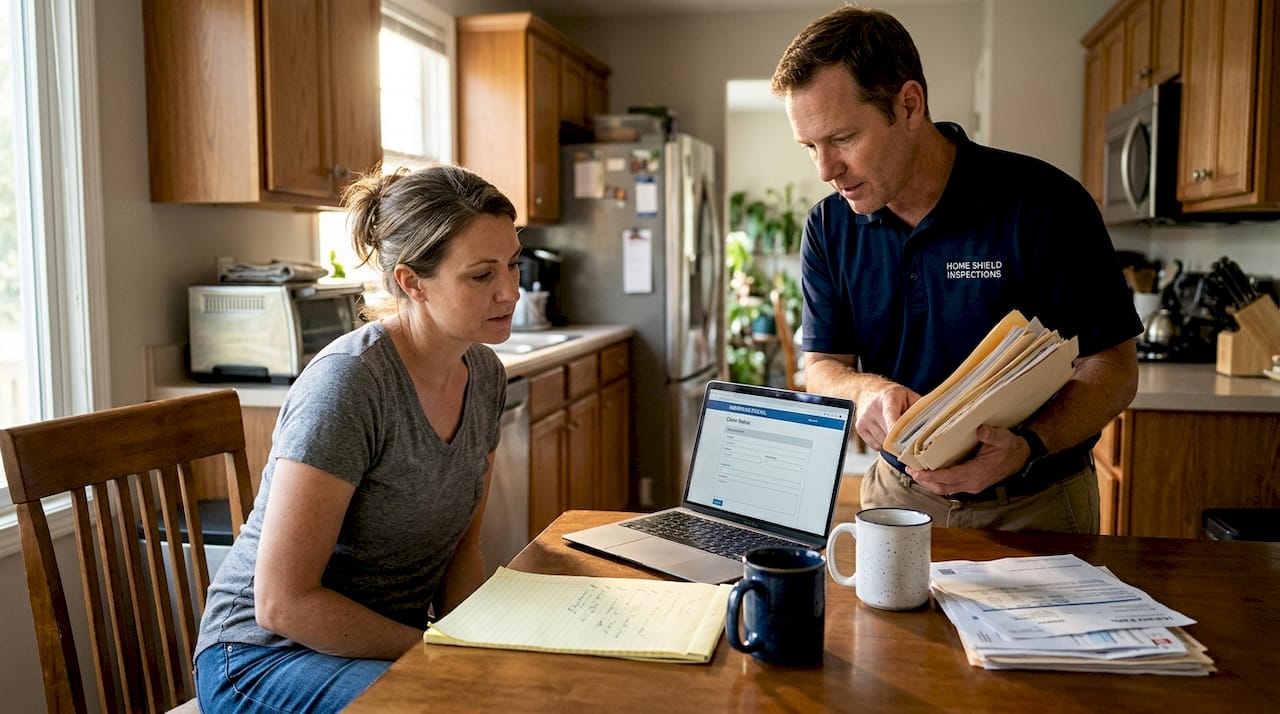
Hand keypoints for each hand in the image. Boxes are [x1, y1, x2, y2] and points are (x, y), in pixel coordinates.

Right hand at [855, 381, 919, 451]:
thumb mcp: (909, 396)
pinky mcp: (859, 427)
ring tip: (894, 429)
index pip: (891, 417)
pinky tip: (885, 432)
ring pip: (883, 442)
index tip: (903, 443)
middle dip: (901, 439)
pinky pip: (875, 445)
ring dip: (892, 442)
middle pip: (890, 434)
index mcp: (888, 397)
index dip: (897, 431)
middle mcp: (873, 408)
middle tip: (908, 436)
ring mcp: (864, 418)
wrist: (868, 390)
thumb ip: (920, 410)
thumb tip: (935, 424)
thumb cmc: (893, 395)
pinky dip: (883, 443)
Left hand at [905, 425, 1030, 495]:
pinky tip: (928, 473)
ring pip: (944, 489)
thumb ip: (991, 435)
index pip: (948, 478)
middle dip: (923, 480)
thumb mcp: (1003, 438)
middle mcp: (971, 483)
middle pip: (941, 487)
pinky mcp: (970, 484)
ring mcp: (970, 486)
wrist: (1020, 458)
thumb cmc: (1010, 448)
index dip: (931, 476)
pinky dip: (936, 481)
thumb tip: (980, 430)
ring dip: (928, 482)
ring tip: (914, 472)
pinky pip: (949, 486)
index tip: (917, 471)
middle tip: (909, 469)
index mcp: (976, 473)